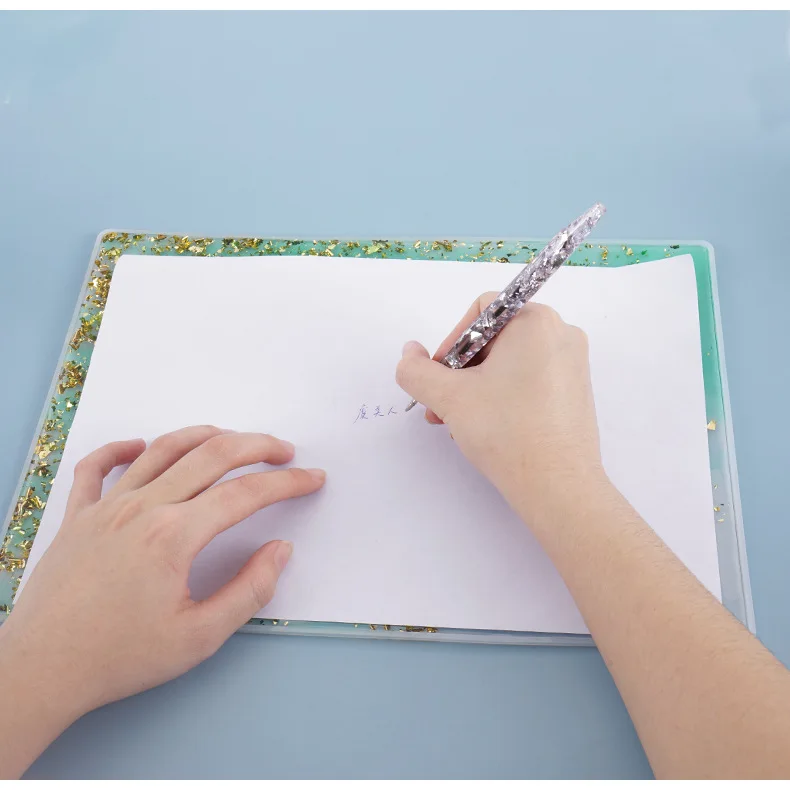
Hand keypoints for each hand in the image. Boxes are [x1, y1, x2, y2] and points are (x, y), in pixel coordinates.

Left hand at [2, 426, 324, 721]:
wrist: (42, 671)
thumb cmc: (120, 657)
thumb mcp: (199, 637)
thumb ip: (249, 591)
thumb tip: (281, 550)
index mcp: (174, 535)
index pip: (245, 494)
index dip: (286, 482)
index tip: (313, 478)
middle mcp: (142, 507)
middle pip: (211, 456)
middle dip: (257, 446)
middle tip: (285, 451)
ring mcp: (106, 506)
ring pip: (163, 449)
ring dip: (205, 436)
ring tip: (233, 439)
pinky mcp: (78, 515)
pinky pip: (97, 465)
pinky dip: (121, 448)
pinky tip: (141, 445)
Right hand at [396, 296, 605, 525]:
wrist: (557, 486)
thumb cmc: (507, 431)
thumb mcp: (449, 397)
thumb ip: (417, 370)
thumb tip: (408, 353)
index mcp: (536, 321)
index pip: (480, 311)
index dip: (451, 342)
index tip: (441, 377)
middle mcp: (561, 334)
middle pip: (494, 338)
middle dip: (461, 370)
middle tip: (442, 404)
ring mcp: (573, 364)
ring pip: (510, 362)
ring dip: (477, 386)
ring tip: (459, 421)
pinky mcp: (576, 391)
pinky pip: (530, 379)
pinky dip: (503, 395)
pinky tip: (487, 426)